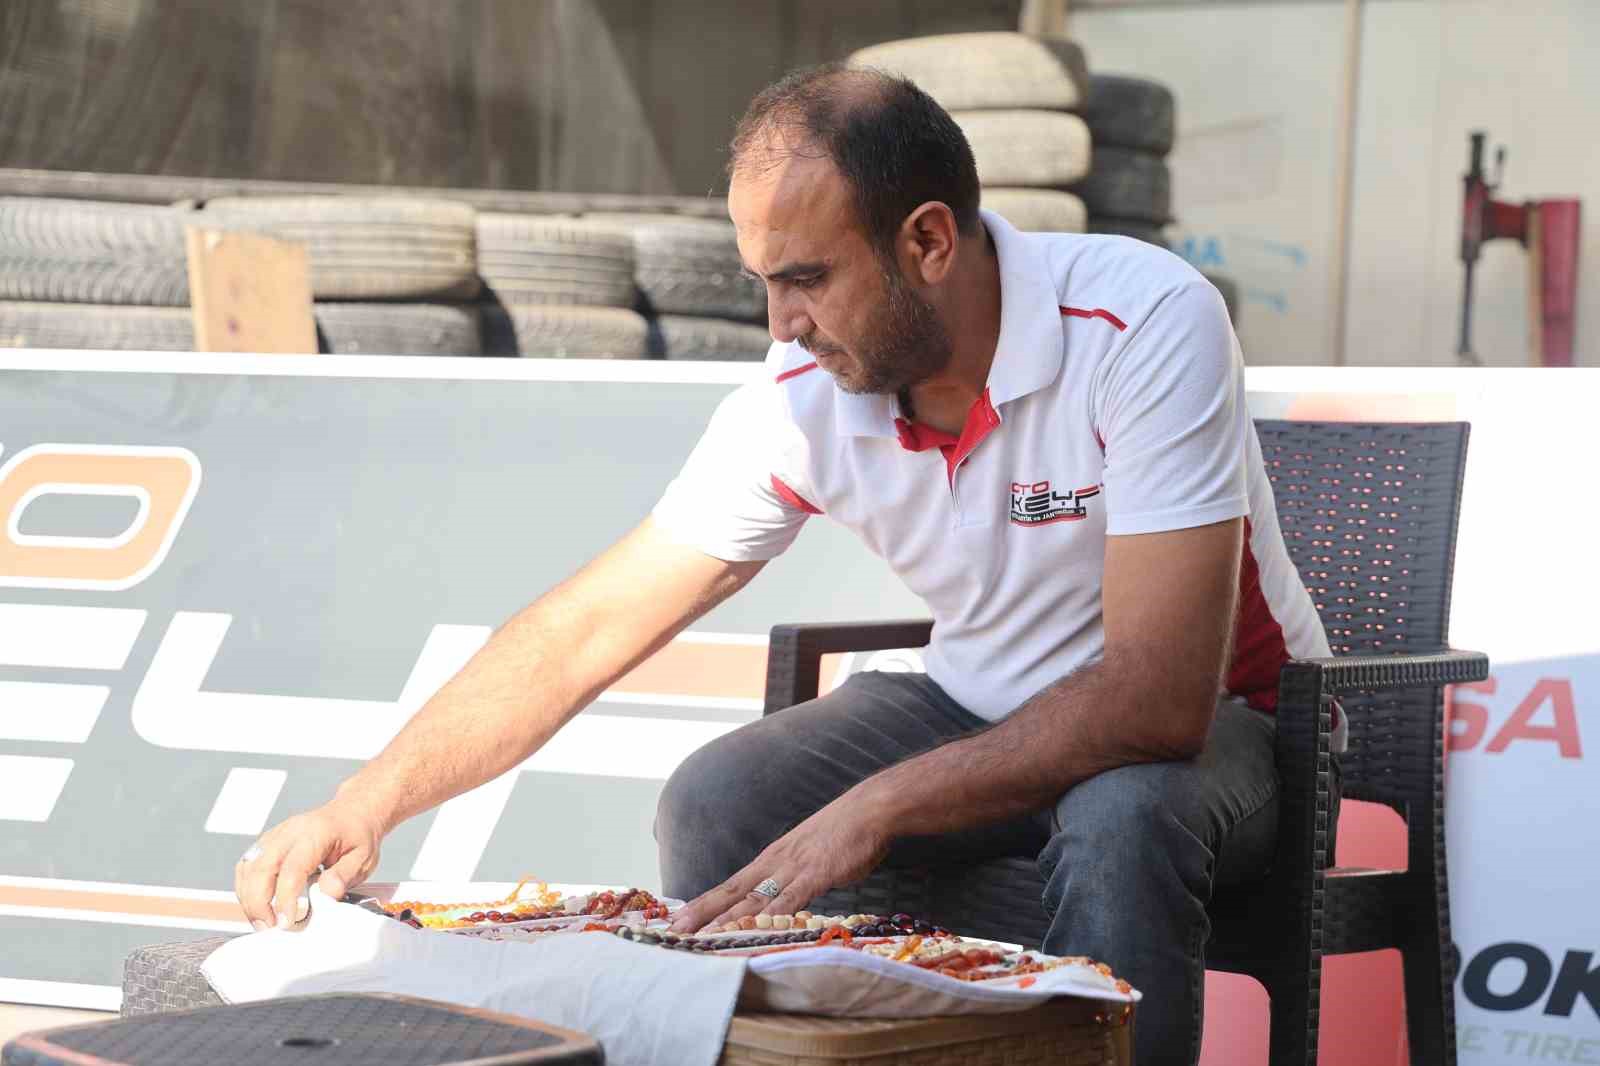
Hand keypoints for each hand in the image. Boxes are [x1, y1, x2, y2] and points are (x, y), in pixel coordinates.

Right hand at [234, 798, 384, 930]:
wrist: (351, 813)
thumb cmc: (356, 835)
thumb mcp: (363, 857)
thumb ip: (345, 876)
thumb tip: (327, 894)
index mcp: (315, 834)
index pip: (292, 870)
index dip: (285, 900)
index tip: (287, 923)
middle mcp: (289, 832)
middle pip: (260, 869)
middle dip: (258, 903)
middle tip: (268, 928)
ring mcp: (275, 836)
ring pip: (248, 868)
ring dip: (249, 899)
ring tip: (262, 922)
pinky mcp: (267, 843)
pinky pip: (247, 866)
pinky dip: (246, 889)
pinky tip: (257, 906)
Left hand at [668, 794, 889, 933]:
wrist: (870, 809)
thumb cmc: (843, 832)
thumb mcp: (808, 853)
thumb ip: (793, 876)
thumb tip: (782, 897)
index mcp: (771, 858)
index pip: (730, 884)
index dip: (704, 903)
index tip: (679, 918)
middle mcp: (775, 863)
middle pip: (731, 891)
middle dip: (702, 912)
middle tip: (674, 930)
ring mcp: (793, 868)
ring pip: (753, 899)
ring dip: (726, 919)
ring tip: (702, 936)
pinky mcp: (815, 874)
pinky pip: (789, 900)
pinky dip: (770, 917)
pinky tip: (754, 929)